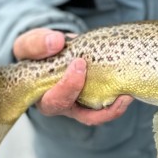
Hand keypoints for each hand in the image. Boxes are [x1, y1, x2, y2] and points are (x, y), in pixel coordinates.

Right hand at [13, 27, 133, 125]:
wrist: (47, 50)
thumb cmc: (36, 52)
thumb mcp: (29, 44)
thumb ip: (37, 44)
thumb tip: (56, 41)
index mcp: (41, 97)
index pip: (54, 101)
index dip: (68, 86)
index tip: (79, 63)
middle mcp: (61, 105)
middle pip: (80, 114)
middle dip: (98, 105)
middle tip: (112, 84)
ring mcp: (78, 104)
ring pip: (96, 116)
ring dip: (113, 109)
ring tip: (127, 95)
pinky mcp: (91, 98)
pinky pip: (104, 108)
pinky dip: (116, 102)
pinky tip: (127, 91)